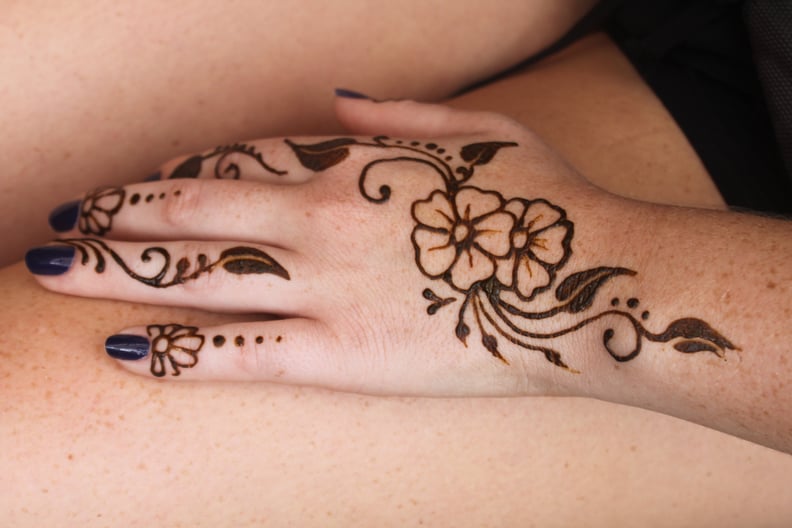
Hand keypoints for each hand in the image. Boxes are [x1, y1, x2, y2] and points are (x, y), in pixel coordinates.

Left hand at [25, 97, 733, 397]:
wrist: (585, 281)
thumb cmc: (544, 202)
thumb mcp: (481, 130)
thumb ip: (401, 111)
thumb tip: (341, 98)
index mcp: (355, 164)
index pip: (238, 160)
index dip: (178, 172)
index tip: (141, 187)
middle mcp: (322, 219)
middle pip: (192, 210)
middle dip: (118, 213)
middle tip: (61, 219)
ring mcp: (325, 287)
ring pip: (195, 274)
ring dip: (116, 269)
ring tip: (53, 268)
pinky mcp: (340, 354)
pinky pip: (240, 352)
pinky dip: (177, 351)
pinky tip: (122, 350)